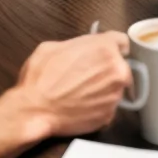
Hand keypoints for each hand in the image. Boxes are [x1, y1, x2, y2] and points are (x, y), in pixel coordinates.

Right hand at [16, 29, 132, 136]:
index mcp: (105, 47)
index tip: (104, 55)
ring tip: (82, 93)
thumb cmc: (41, 77)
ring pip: (116, 87)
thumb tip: (83, 50)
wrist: (34, 110)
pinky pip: (108, 107)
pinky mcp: (109, 115)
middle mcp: (117, 69)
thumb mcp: (54, 47)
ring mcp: (115, 94)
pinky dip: (98, 107)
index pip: (123, 42)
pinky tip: (82, 107)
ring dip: (104, 89)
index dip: (112, 48)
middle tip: (88, 76)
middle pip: (121, 66)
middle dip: (108, 70)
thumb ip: (78, 45)